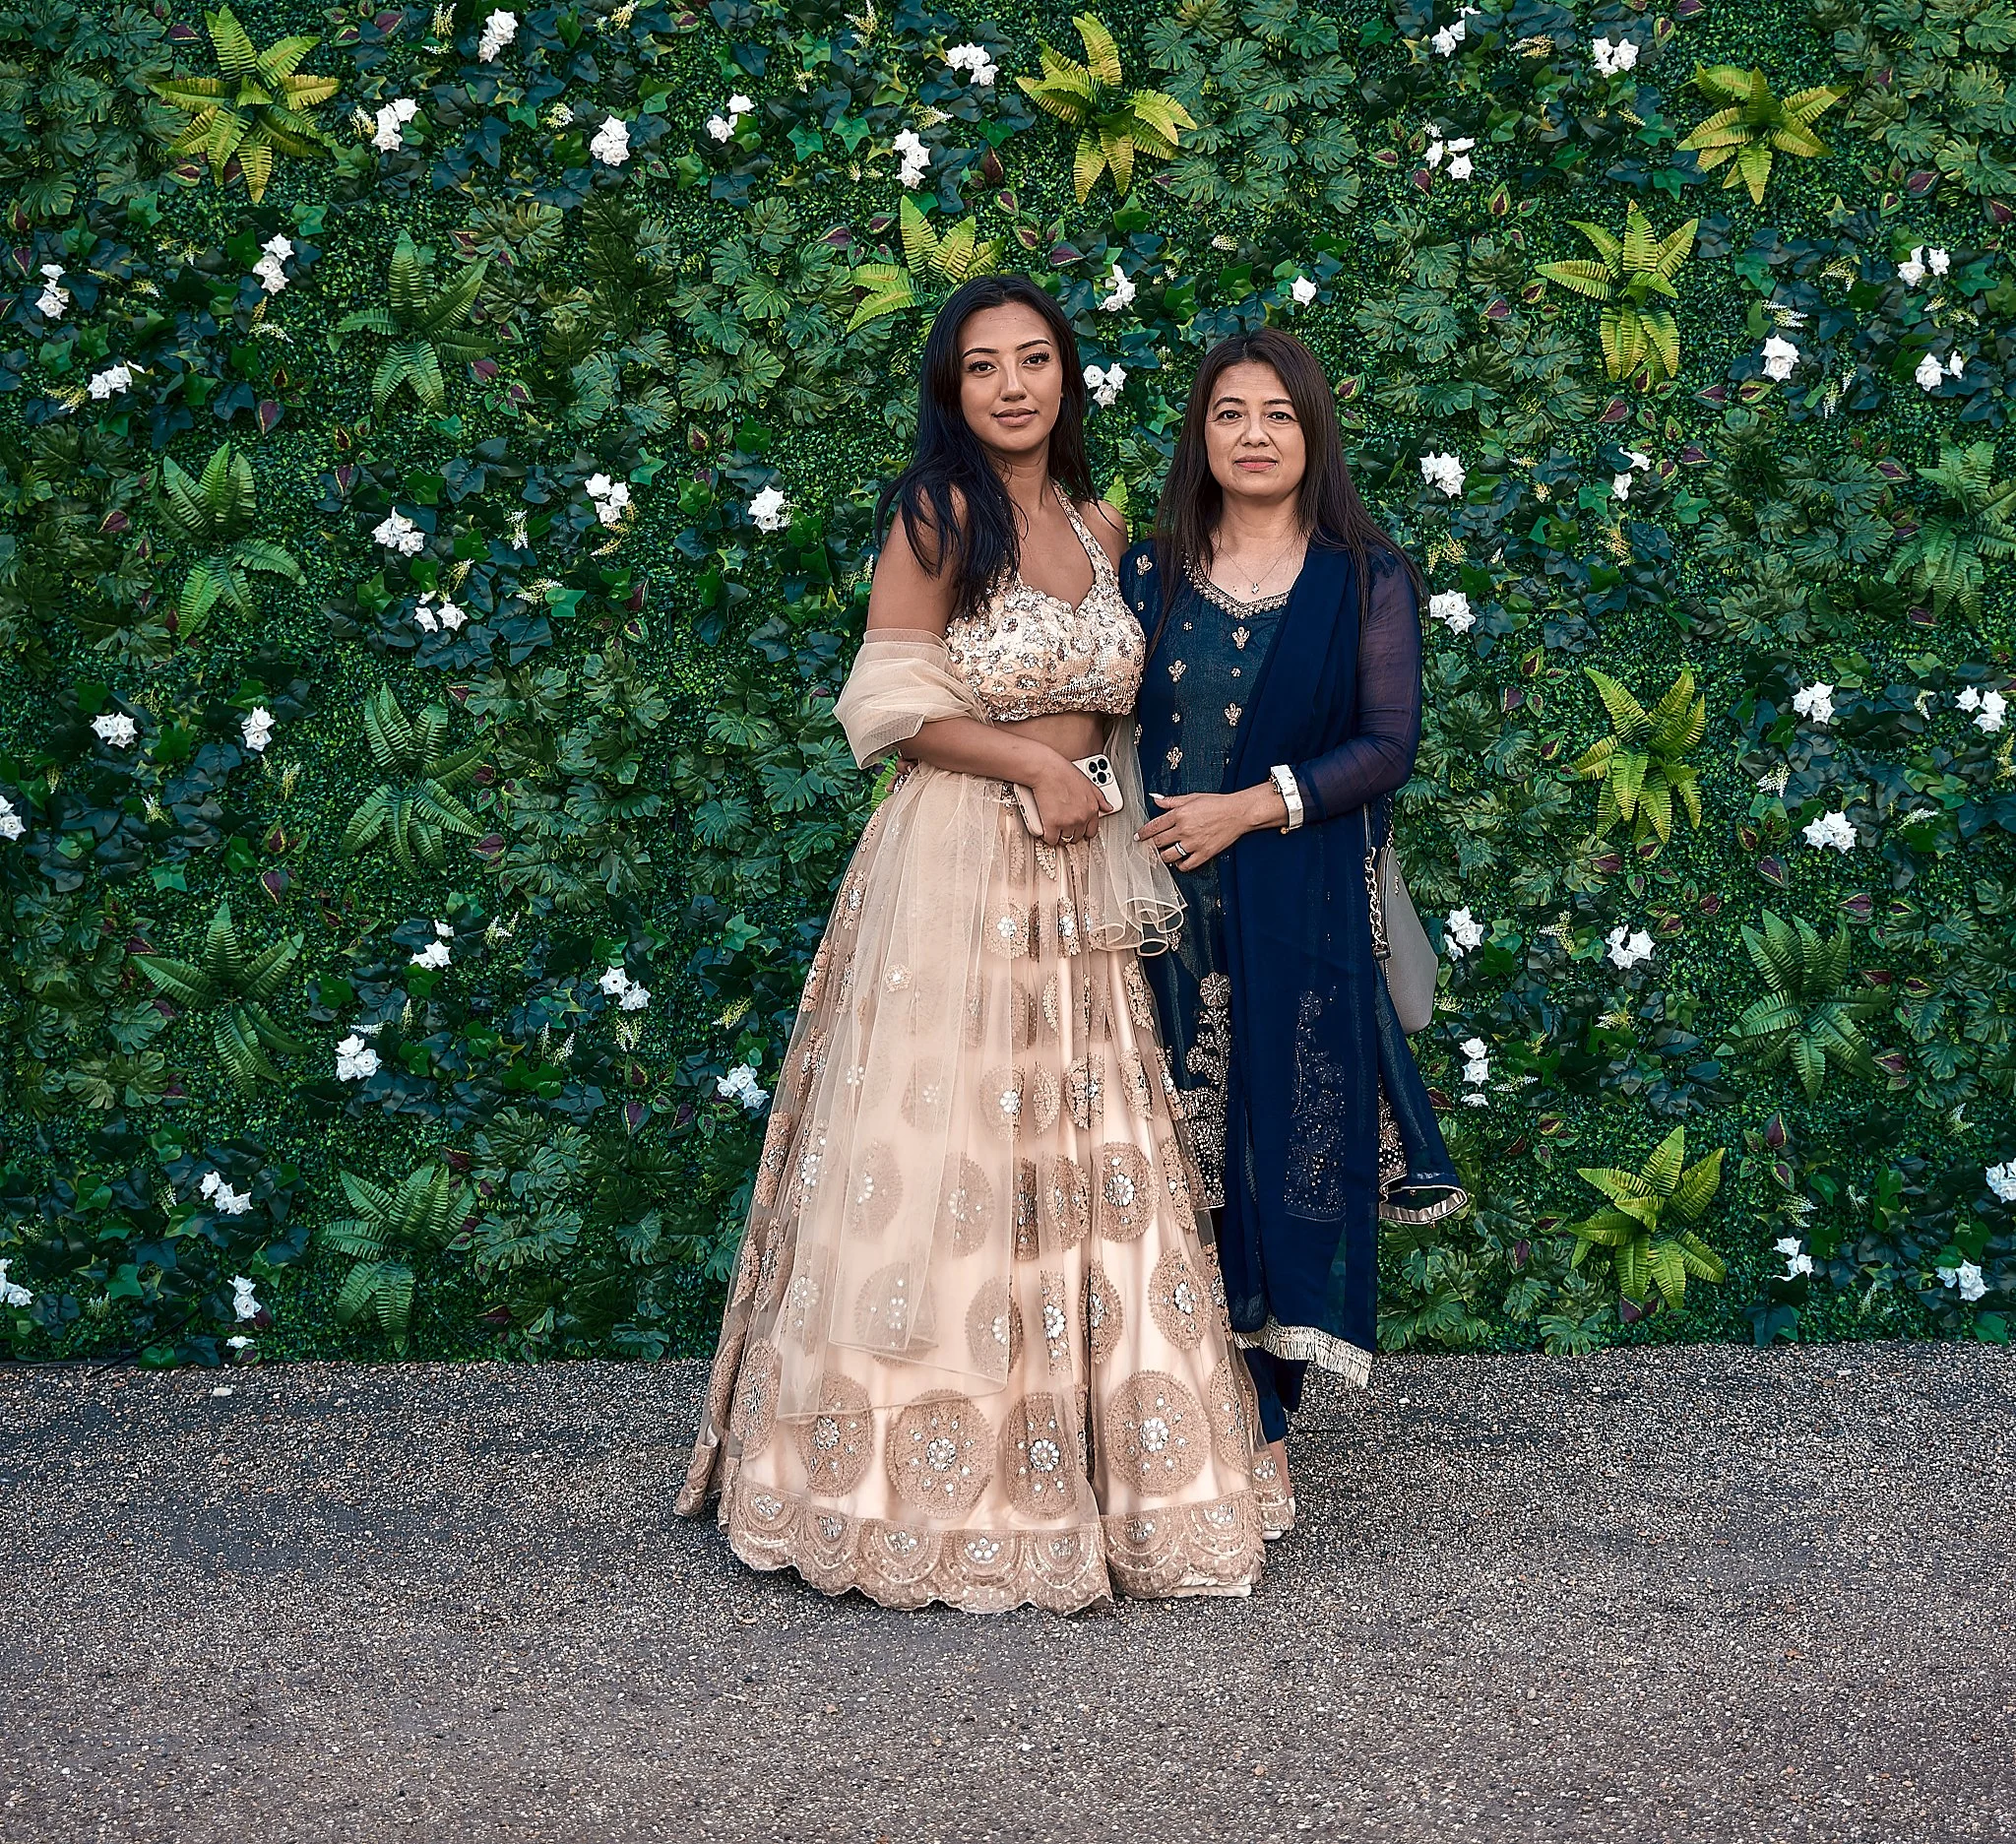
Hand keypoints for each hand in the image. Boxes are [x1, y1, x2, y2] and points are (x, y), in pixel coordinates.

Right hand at [1028, 754, 1106, 845]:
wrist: (1047, 770)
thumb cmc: (1063, 773)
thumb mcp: (1088, 783)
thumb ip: (1100, 798)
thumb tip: (1108, 807)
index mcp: (1092, 808)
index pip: (1092, 831)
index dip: (1083, 831)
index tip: (1078, 830)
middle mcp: (1082, 817)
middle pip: (1077, 837)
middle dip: (1070, 833)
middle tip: (1063, 827)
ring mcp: (1067, 822)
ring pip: (1064, 840)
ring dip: (1059, 835)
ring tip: (1054, 828)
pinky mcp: (1052, 824)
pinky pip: (1051, 839)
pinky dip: (1048, 837)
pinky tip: (1046, 830)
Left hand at [1136, 783, 1286, 870]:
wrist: (1238, 813)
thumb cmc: (1217, 804)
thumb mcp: (1192, 797)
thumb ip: (1172, 801)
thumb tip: (1156, 799)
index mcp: (1179, 814)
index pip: (1154, 826)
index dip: (1143, 833)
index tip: (1138, 837)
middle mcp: (1184, 830)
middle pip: (1158, 842)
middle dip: (1152, 845)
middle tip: (1150, 846)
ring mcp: (1193, 844)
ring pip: (1168, 856)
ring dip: (1163, 856)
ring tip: (1163, 853)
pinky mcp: (1203, 854)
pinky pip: (1186, 865)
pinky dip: (1179, 865)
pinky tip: (1178, 860)